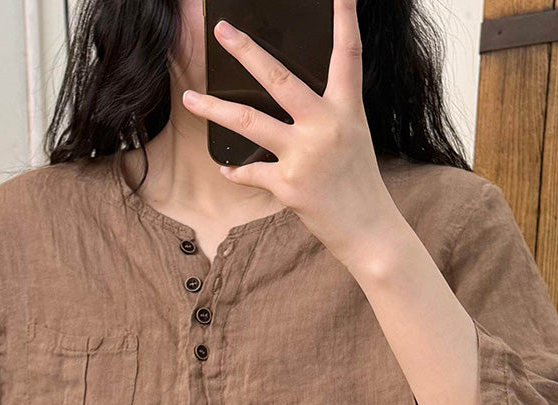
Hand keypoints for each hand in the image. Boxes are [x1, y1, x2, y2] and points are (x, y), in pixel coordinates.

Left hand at [181, 0, 401, 264]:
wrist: (368, 230)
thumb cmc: (359, 184)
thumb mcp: (352, 138)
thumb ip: (326, 114)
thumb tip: (292, 101)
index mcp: (346, 109)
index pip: (347, 56)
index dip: (345, 19)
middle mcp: (324, 126)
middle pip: (278, 79)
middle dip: (246, 51)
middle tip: (221, 30)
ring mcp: (304, 155)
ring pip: (248, 122)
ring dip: (214, 109)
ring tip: (189, 98)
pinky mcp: (288, 185)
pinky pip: (251, 172)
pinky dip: (237, 172)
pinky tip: (227, 170)